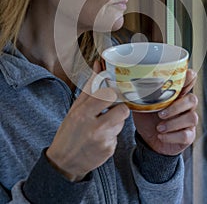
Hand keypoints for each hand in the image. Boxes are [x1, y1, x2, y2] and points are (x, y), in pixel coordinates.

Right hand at [46, 61, 129, 180]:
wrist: (64, 162)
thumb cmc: (69, 131)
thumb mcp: (75, 107)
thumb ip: (90, 86)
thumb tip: (99, 64)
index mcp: (84, 113)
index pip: (109, 95)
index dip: (114, 92)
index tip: (113, 92)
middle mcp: (94, 127)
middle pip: (122, 109)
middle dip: (119, 107)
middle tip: (110, 108)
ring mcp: (103, 140)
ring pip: (122, 123)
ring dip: (115, 121)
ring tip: (102, 125)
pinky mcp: (109, 150)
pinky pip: (118, 136)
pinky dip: (112, 135)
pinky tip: (100, 137)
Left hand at [133, 69, 197, 155]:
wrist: (148, 140)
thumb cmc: (147, 118)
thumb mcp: (142, 105)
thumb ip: (143, 94)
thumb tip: (131, 85)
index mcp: (176, 94)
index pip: (190, 80)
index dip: (189, 77)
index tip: (182, 78)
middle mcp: (185, 106)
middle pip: (192, 99)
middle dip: (176, 107)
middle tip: (160, 114)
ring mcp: (188, 121)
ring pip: (192, 117)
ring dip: (173, 123)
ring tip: (159, 127)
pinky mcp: (189, 135)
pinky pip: (186, 134)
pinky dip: (171, 136)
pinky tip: (161, 136)